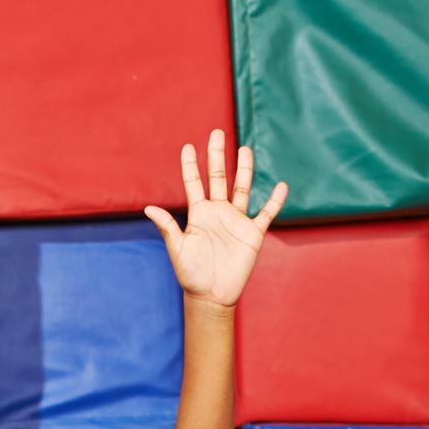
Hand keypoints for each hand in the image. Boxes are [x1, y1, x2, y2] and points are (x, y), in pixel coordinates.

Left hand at [143, 131, 288, 308]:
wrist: (211, 296)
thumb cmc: (191, 274)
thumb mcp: (177, 248)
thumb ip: (167, 227)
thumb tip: (148, 207)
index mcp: (198, 213)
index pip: (194, 183)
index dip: (191, 166)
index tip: (188, 147)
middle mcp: (218, 212)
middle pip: (219, 178)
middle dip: (217, 156)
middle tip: (217, 132)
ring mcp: (236, 221)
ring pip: (242, 188)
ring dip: (244, 169)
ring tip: (245, 148)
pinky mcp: (253, 234)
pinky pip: (266, 213)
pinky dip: (274, 200)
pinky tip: (281, 185)